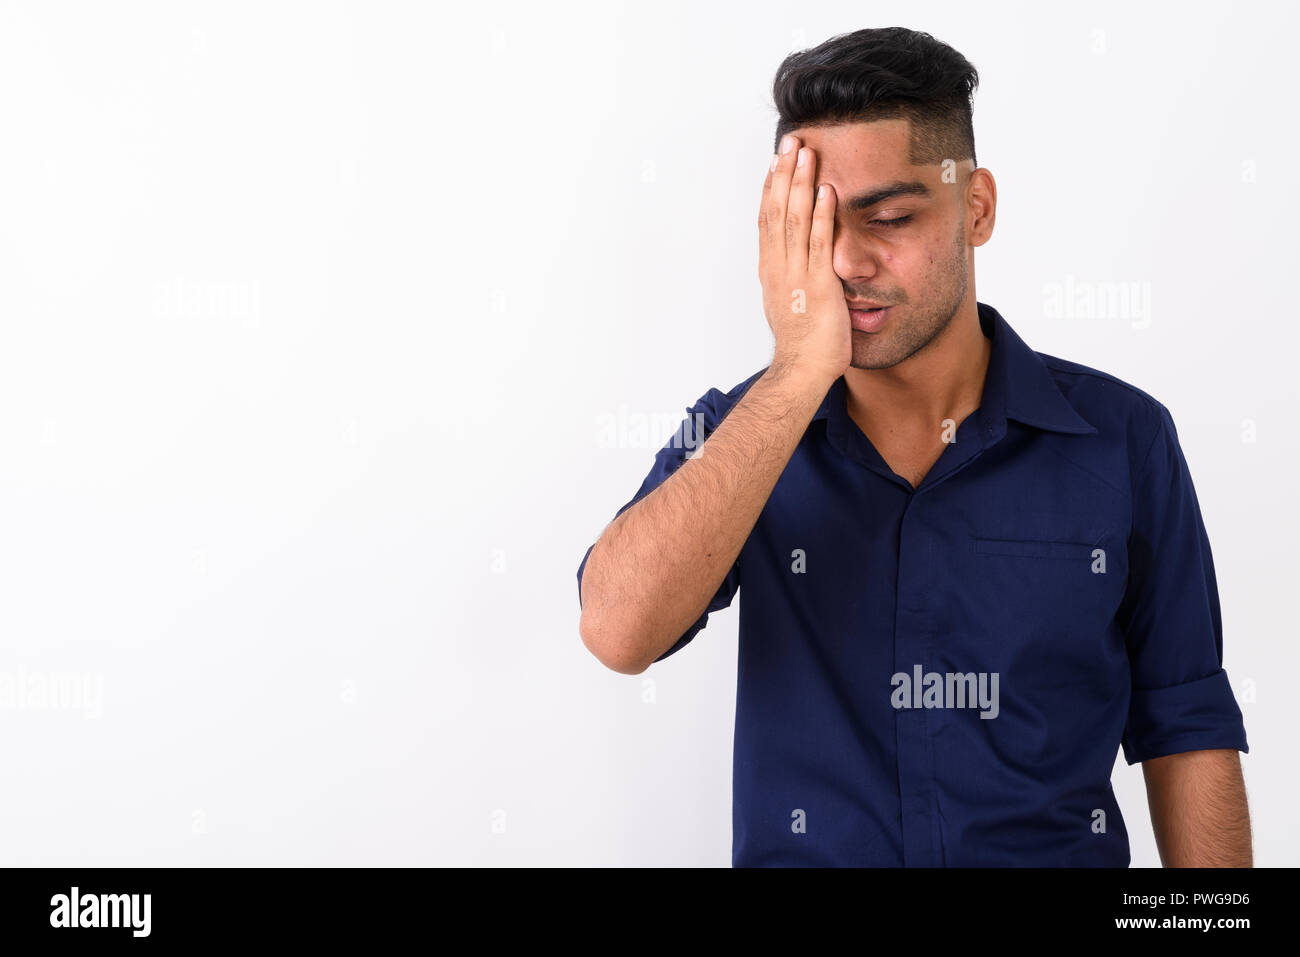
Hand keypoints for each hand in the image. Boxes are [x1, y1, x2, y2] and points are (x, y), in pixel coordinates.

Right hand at [758, 135, 849, 385]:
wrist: (801, 370)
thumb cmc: (801, 345)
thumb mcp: (789, 302)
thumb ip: (793, 278)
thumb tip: (798, 264)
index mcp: (771, 270)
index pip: (766, 220)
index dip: (771, 187)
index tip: (776, 161)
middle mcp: (779, 267)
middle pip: (776, 211)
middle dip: (784, 173)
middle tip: (790, 141)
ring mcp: (797, 274)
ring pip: (794, 219)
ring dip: (800, 183)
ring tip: (806, 152)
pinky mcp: (819, 284)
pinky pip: (818, 243)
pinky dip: (821, 215)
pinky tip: (826, 190)